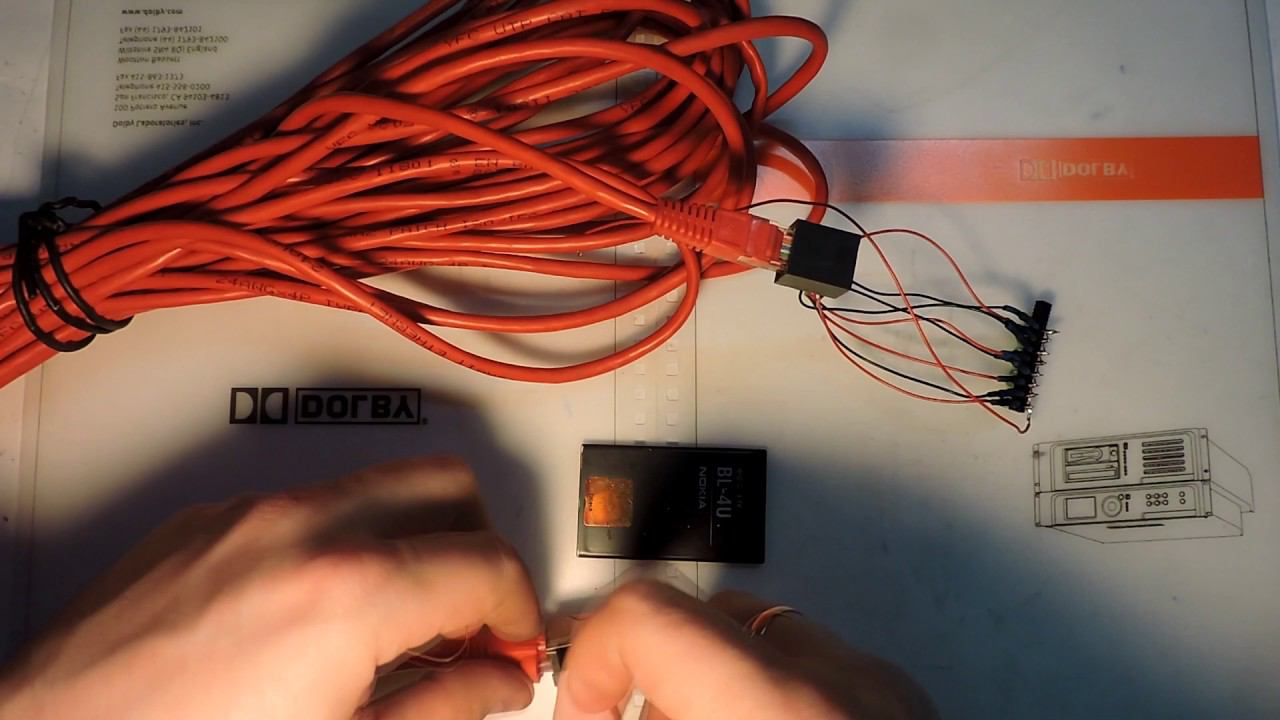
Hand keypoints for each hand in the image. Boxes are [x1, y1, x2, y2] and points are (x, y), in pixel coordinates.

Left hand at [0, 456, 540, 719]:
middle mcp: (299, 529)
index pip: (490, 563)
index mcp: (347, 593)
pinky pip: (305, 505)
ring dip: (412, 541)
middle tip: (474, 617)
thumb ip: (442, 710)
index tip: (515, 643)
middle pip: (447, 484)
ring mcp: (244, 518)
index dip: (522, 611)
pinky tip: (323, 615)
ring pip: (376, 484)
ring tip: (399, 621)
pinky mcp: (201, 524)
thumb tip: (492, 683)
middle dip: (481, 548)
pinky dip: (341, 544)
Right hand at [553, 581, 936, 719]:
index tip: (582, 705)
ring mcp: (882, 691)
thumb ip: (646, 717)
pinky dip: (769, 697)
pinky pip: (813, 667)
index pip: (648, 616)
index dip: (591, 658)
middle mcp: (842, 685)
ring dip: (708, 683)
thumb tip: (600, 706)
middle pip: (699, 618)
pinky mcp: (905, 703)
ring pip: (758, 636)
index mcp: (783, 712)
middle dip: (647, 678)